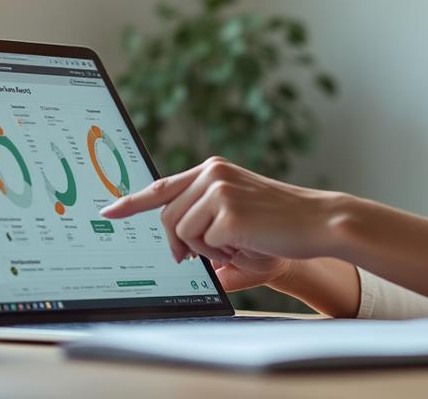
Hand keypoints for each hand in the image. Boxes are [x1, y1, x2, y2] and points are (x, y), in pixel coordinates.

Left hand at [99, 157, 346, 270]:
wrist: (319, 222)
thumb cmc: (282, 225)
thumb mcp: (238, 218)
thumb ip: (205, 223)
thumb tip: (176, 248)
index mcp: (214, 171)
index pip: (163, 186)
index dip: (132, 201)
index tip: (108, 211)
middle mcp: (213, 174)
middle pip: (167, 217)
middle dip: (179, 245)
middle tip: (204, 255)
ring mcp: (219, 190)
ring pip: (182, 232)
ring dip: (206, 249)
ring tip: (240, 242)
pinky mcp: (227, 211)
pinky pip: (203, 244)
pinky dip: (222, 252)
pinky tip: (248, 242)